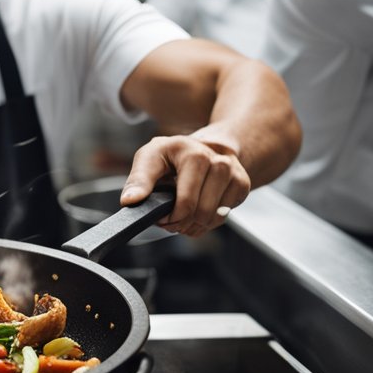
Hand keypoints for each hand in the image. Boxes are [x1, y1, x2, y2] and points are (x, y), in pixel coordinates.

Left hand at [121, 135, 250, 236]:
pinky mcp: (242, 185)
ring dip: (194, 225)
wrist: (203, 147)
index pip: (186, 202)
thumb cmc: (172, 154)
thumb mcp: (149, 159)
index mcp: (194, 154)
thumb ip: (138, 180)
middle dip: (181, 223)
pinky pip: (223, 217)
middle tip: (170, 218)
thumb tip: (129, 201)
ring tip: (182, 215)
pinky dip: (207, 222)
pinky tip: (196, 212)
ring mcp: (233, 173)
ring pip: (214, 218)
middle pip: (201, 213)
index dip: (171, 217)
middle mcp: (218, 162)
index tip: (161, 217)